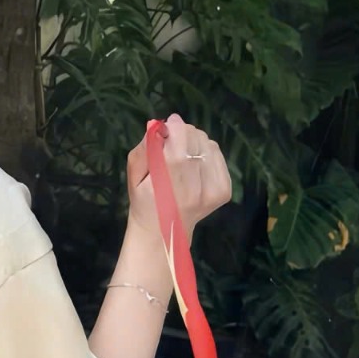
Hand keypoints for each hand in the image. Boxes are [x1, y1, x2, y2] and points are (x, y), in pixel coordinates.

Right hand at [127, 113, 231, 235]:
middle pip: (196, 138)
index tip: (167, 128)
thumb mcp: (134, 173)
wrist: (164, 231)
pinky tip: (196, 165)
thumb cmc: (144, 200)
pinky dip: (207, 153)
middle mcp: (195, 186)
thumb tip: (160, 126)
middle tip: (172, 144)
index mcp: (170, 181)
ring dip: (195, 143)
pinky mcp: (224, 190)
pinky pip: (218, 155)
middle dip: (183, 134)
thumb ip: (145, 148)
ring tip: (184, 157)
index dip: (175, 126)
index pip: (181, 138)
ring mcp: (213, 189)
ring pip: (209, 144)